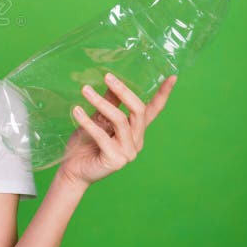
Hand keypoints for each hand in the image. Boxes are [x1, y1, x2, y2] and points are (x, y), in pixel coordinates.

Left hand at [58, 72, 176, 187]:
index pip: (153, 111)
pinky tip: (76, 111)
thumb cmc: (85, 144)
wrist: (73, 170)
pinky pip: (102, 136)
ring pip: (120, 121)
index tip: (173, 77)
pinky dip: (88, 122)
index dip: (163, 95)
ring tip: (85, 90)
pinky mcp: (115, 160)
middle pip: (137, 111)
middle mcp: (136, 141)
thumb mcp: (97, 119)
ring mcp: (128, 152)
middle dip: (124, 91)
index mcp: (135, 131)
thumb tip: (111, 81)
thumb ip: (108, 103)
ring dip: (100, 103)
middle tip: (107, 76)